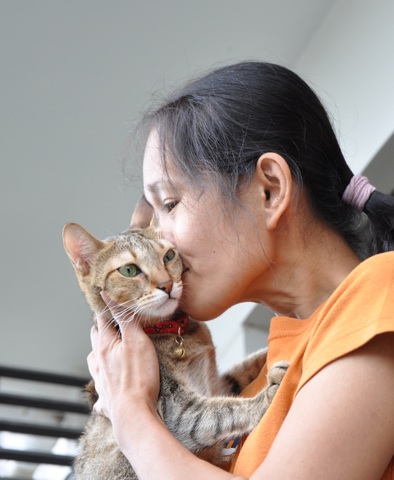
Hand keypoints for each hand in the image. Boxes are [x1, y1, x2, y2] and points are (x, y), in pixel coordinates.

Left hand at [87, 293, 159, 432]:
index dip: (107, 310)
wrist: (133, 414)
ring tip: (108, 352)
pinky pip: (101, 394)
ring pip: (94, 363)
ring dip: (100, 355)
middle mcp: (98, 362)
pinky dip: (103, 389)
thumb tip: (107, 296)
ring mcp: (100, 382)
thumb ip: (123, 318)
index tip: (112, 302)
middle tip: (114, 324)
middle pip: (95, 340)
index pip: (101, 321)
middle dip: (103, 330)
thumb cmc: (138, 376)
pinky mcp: (105, 400)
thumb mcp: (137, 340)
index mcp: (104, 345)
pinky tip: (107, 391)